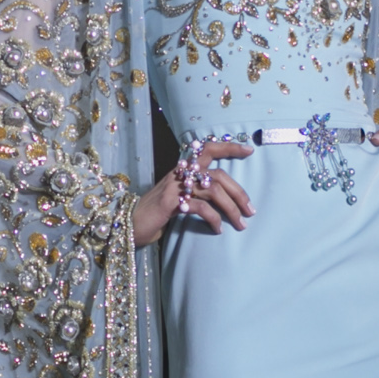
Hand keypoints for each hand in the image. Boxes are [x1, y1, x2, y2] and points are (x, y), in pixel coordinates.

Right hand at [133, 138, 256, 245]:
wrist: (127, 225)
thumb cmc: (156, 215)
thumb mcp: (178, 200)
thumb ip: (196, 194)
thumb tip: (224, 200)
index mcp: (182, 170)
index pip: (207, 149)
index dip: (228, 147)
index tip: (249, 150)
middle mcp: (179, 174)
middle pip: (218, 175)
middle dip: (238, 193)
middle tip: (251, 211)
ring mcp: (174, 187)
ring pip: (213, 190)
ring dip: (231, 209)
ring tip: (240, 224)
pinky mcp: (170, 203)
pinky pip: (200, 207)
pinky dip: (213, 219)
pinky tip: (217, 230)